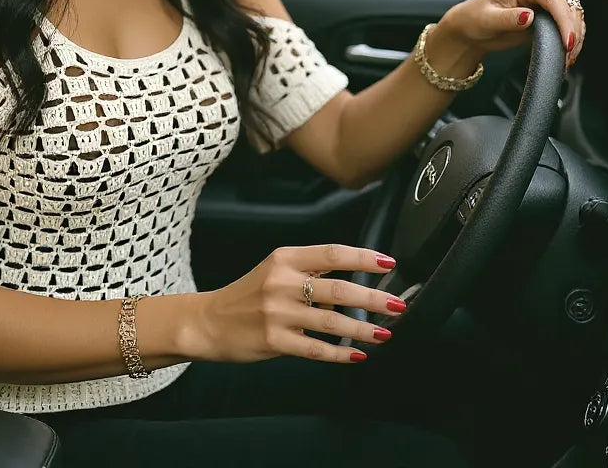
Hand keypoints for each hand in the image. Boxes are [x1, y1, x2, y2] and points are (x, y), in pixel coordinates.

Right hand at [188, 244, 403, 364]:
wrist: (210, 321)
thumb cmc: (248, 295)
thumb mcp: (275, 272)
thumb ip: (310, 274)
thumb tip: (353, 286)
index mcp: (284, 258)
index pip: (331, 253)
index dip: (363, 258)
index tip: (388, 263)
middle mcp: (281, 282)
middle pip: (338, 288)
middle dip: (373, 298)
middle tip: (397, 304)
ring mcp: (277, 312)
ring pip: (331, 322)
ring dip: (363, 329)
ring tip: (385, 332)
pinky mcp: (274, 340)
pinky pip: (316, 348)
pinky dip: (341, 353)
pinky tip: (357, 355)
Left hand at [440, 0, 584, 69]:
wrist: (474, 27)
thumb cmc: (476, 18)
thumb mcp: (487, 20)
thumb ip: (508, 18)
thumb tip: (529, 16)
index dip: (564, 20)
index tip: (566, 42)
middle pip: (570, 2)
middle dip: (573, 28)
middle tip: (567, 52)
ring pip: (576, 10)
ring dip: (577, 33)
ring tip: (568, 56)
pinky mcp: (553, 10)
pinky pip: (573, 20)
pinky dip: (574, 36)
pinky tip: (568, 52)